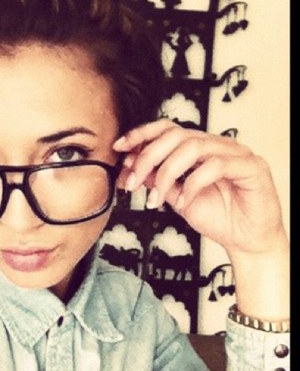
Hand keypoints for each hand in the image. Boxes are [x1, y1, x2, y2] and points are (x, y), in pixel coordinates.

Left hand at [113, 119, 286, 257]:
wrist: (247, 242)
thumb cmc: (217, 217)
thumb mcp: (176, 198)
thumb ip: (158, 180)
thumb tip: (132, 166)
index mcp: (200, 147)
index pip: (168, 128)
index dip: (142, 134)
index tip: (119, 147)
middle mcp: (217, 145)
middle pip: (175, 135)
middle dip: (146, 157)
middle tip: (130, 181)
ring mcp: (236, 153)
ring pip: (192, 147)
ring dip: (165, 173)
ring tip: (153, 199)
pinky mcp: (251, 167)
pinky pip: (215, 166)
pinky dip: (192, 184)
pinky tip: (182, 202)